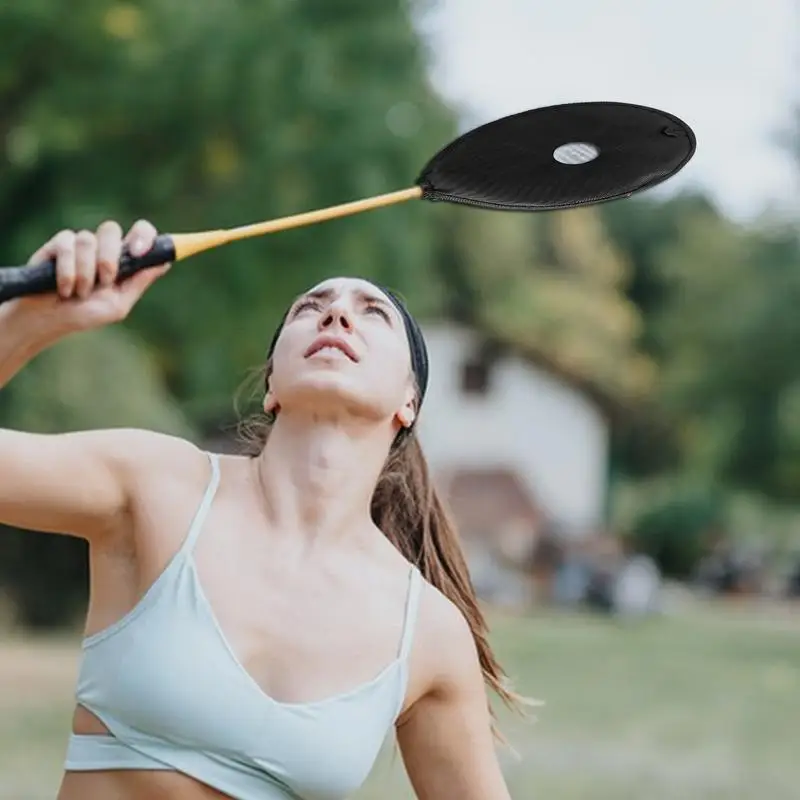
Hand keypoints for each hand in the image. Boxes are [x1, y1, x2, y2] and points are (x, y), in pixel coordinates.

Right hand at [5, 218, 169, 337]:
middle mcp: (102, 248)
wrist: (46, 320)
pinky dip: (67, 270)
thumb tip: (164, 262)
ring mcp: (79, 245)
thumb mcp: (118, 304)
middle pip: (111, 229)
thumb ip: (139, 282)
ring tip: (80, 292)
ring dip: (85, 272)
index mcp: (122, 260)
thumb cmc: (84, 315)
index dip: (144, 235)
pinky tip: (63, 288)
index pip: (140, 233)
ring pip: (87, 240)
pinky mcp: (57, 246)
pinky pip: (66, 245)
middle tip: (105, 280)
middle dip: (109, 256)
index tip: (139, 251)